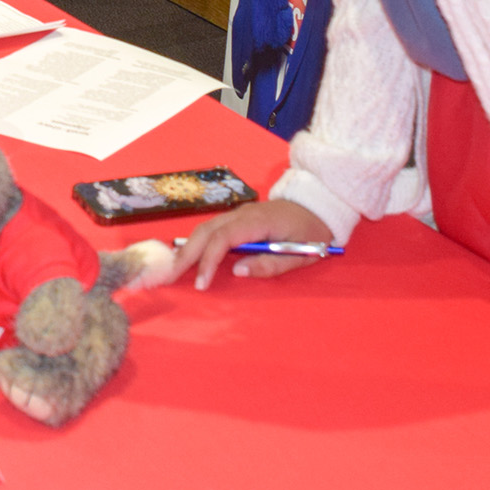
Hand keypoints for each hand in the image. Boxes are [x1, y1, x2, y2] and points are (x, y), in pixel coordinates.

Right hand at [168, 199, 337, 289]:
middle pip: (206, 231)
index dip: (208, 261)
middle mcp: (242, 214)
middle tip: (170, 277)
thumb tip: (237, 271)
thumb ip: (270, 264)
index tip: (202, 284)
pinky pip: (212, 228)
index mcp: (257, 222)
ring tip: (173, 269)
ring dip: (188, 248)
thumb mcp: (300, 254)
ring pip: (205, 228)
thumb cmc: (312, 232)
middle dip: (186, 255)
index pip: (223, 239)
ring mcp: (238, 213)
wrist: (319, 205)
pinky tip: (188, 256)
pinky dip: (197, 242)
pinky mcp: (237, 218)